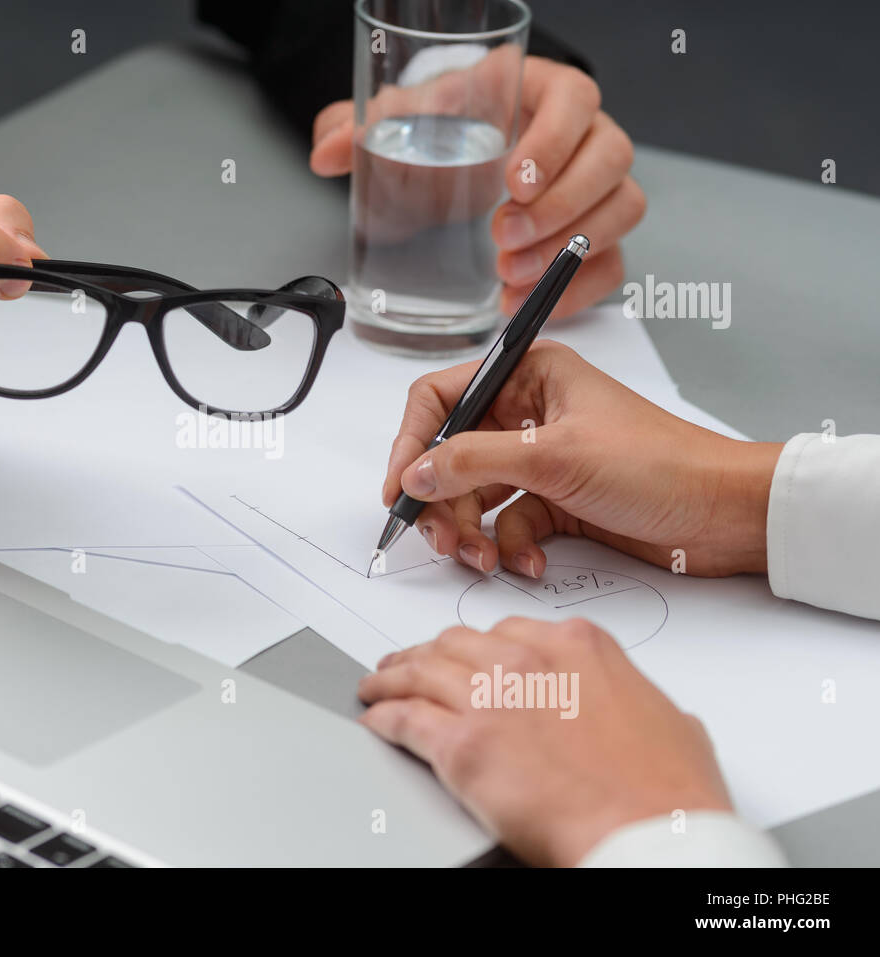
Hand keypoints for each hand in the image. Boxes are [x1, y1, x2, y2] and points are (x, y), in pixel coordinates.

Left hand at [312, 56, 644, 317]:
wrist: (455, 161)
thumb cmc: (446, 131)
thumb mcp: (403, 120)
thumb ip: (359, 128)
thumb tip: (327, 150)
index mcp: (542, 91)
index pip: (576, 99)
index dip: (554, 140)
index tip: (515, 180)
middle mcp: (583, 135)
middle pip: (610, 159)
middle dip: (560, 206)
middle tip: (502, 236)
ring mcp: (596, 186)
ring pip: (621, 210)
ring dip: (570, 248)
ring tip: (508, 273)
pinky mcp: (597, 235)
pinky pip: (613, 263)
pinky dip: (575, 290)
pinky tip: (523, 300)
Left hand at [358, 616, 732, 865]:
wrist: (649, 838)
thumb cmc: (667, 793)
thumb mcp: (668, 721)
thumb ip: (631, 697)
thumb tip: (630, 709)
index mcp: (578, 647)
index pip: (507, 633)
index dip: (478, 647)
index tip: (466, 656)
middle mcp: (527, 662)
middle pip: (456, 644)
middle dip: (429, 654)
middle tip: (412, 665)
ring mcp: (489, 699)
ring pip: (420, 673)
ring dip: (392, 678)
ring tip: (377, 686)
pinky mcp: (461, 745)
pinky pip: (405, 720)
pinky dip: (383, 717)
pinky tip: (375, 721)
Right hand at [383, 341, 782, 577]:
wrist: (725, 516)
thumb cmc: (660, 465)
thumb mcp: (554, 457)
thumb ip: (472, 461)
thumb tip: (413, 474)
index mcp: (527, 376)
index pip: (439, 399)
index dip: (411, 443)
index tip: (398, 489)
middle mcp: (527, 414)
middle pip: (449, 455)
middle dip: (439, 502)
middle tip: (439, 540)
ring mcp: (540, 460)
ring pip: (472, 496)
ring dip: (470, 532)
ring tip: (483, 558)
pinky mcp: (555, 501)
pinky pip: (505, 524)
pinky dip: (508, 548)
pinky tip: (531, 563)